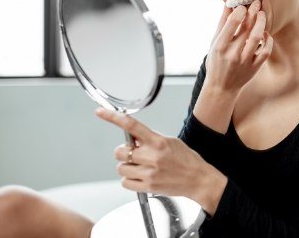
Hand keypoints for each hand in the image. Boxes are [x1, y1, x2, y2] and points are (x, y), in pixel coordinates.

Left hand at [95, 108, 226, 214]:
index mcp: (158, 141)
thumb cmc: (187, 160)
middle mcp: (152, 156)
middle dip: (124, 152)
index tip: (100, 112)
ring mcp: (149, 172)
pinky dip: (130, 180)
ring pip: (121, 168)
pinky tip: (142, 177)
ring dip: (127, 167)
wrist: (198, 180)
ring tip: (142, 168)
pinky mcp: (147, 186)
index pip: (131, 126)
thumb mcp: (171, 142)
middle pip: (120, 151)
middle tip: (135, 155)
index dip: (113, 118)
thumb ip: (151, 139)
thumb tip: (133, 136)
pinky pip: (125, 182)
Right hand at [205, 0, 273, 93]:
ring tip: (262, 14)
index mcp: (220, 46)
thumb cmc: (216, 62)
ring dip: (261, 23)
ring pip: (257, 38)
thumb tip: (229, 4)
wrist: (221, 88)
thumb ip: (223, 24)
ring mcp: (244, 61)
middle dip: (253, 13)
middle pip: (246, 29)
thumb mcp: (214, 43)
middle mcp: (232, 54)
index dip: (239, 11)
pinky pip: (265, 51)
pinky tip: (265, 33)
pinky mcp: (254, 67)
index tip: (243, 5)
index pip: (231, 24)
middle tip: (257, 3)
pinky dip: (268, 40)